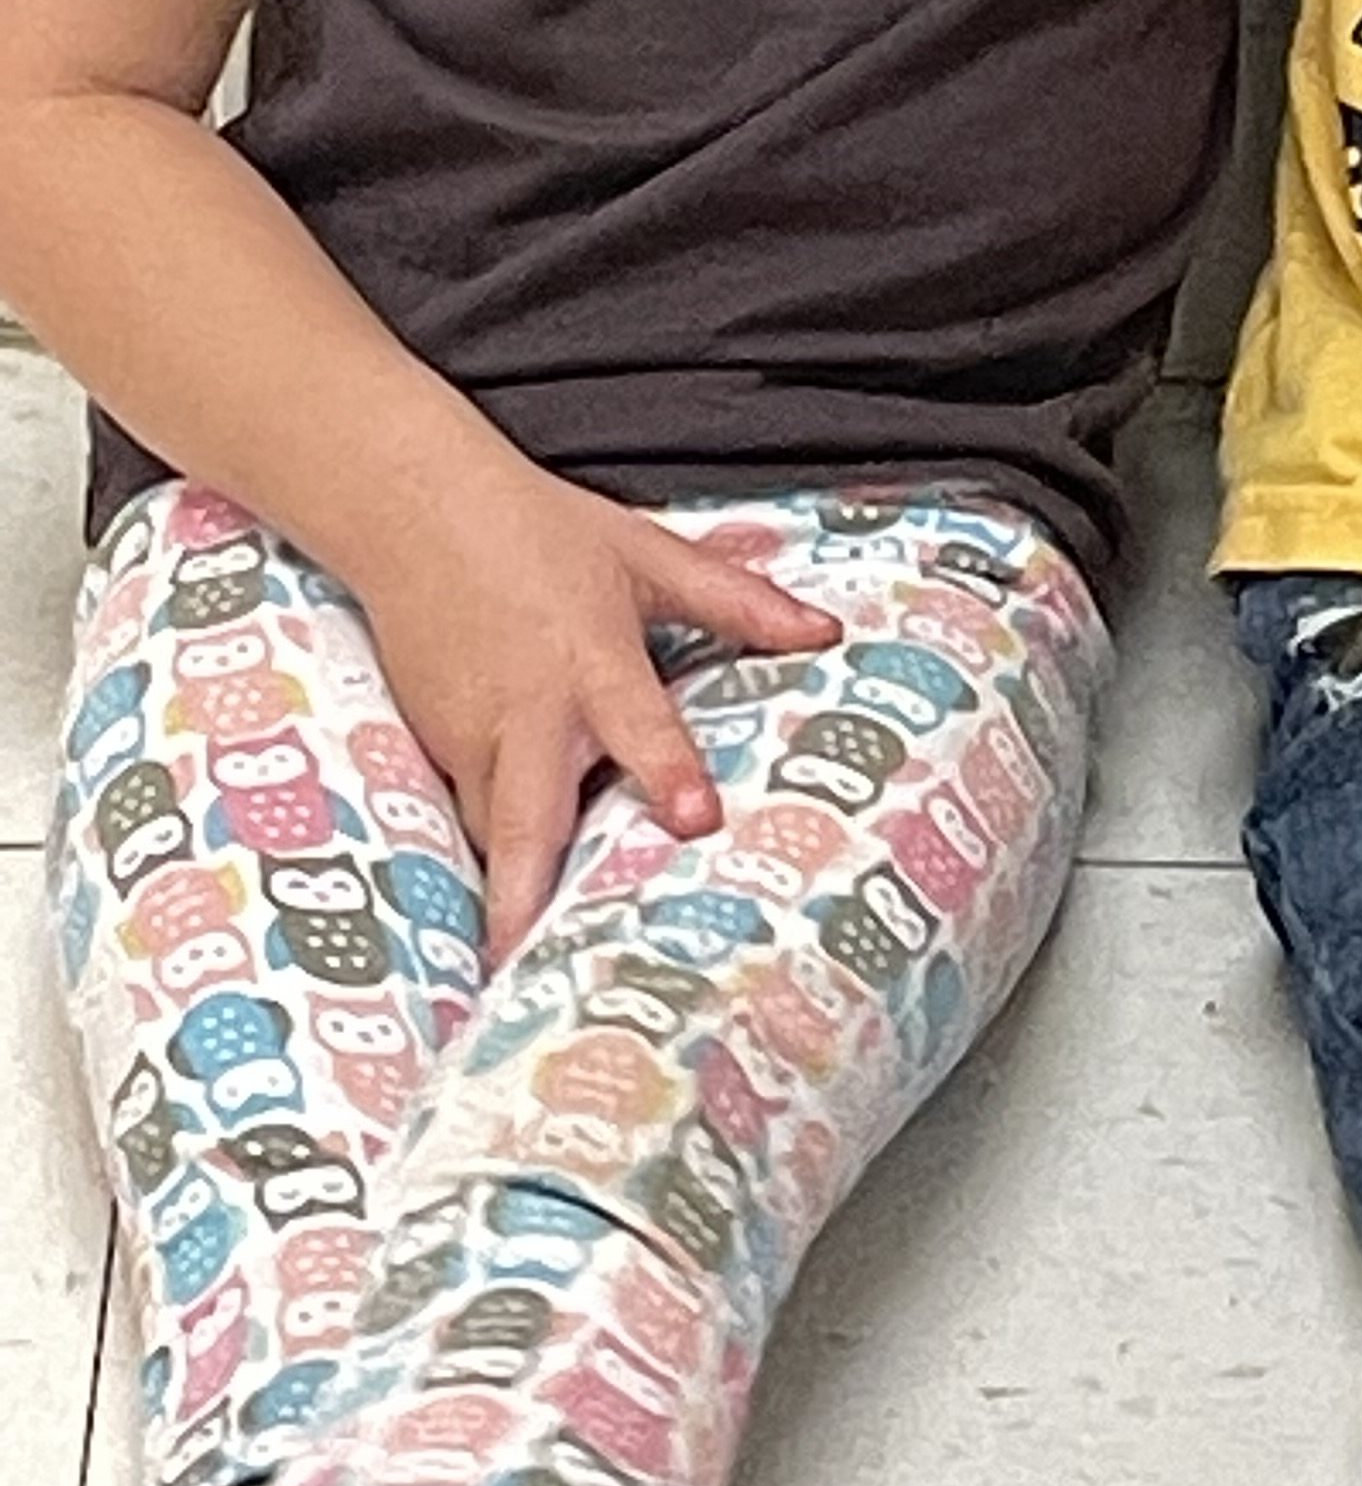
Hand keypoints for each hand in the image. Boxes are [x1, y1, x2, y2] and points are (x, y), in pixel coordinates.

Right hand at [356, 468, 841, 961]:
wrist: (413, 508)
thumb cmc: (537, 531)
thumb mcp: (645, 555)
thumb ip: (736, 601)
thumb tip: (824, 630)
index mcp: (589, 660)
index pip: (637, 723)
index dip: (667, 771)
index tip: (694, 821)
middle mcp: (527, 713)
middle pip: (526, 819)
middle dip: (526, 897)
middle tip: (530, 970)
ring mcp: (470, 737)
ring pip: (496, 832)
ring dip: (512, 895)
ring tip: (529, 978)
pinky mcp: (434, 746)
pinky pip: (471, 814)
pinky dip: (492, 859)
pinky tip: (509, 914)